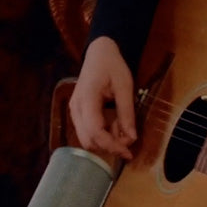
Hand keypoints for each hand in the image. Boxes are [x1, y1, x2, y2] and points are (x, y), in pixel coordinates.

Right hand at [68, 36, 137, 159]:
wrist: (99, 53)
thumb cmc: (112, 66)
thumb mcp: (125, 87)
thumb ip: (127, 112)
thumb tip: (132, 137)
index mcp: (87, 99)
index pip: (95, 132)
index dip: (112, 146)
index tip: (129, 152)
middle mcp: (76, 108)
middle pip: (88, 141)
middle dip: (109, 146)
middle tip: (129, 141)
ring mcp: (74, 111)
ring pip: (86, 139)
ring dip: (106, 141)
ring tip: (123, 130)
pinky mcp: (77, 113)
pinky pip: (87, 132)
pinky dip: (102, 135)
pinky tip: (115, 125)